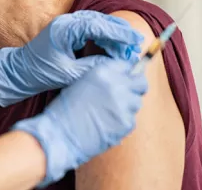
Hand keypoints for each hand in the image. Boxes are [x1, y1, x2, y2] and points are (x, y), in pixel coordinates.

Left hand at [0, 10, 143, 105]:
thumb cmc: (38, 73)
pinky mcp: (67, 32)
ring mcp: (67, 26)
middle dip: (120, 33)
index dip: (119, 33)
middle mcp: (66, 22)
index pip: (99, 26)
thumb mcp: (68, 74)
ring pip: (97, 25)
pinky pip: (91, 30)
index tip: (135, 41)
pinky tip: (113, 49)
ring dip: (113, 36)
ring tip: (129, 49)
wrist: (17, 73)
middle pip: (101, 21)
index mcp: (65, 29)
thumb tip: (116, 65)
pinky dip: (104, 38)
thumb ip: (92, 67)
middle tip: (137, 45)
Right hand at [13, 60, 147, 186]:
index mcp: (103, 72)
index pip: (127, 66)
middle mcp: (117, 85)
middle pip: (141, 82)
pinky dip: (122, 123)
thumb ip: (103, 78)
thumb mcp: (82, 83)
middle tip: (126, 95)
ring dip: (127, 106)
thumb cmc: (65, 110)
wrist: (60, 134)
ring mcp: (124, 105)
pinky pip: (131, 120)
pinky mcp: (126, 123)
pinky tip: (107, 125)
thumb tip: (121, 79)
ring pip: (137, 103)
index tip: (124, 80)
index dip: (126, 74)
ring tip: (109, 113)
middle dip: (135, 87)